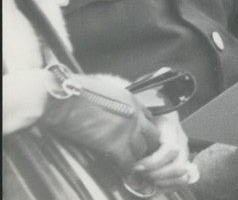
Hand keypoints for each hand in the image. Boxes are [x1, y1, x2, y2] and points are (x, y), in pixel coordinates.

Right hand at [40, 73, 159, 172]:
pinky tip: (121, 169)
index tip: (138, 136)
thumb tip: (110, 107)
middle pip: (151, 135)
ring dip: (136, 157)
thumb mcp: (106, 89)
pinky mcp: (115, 144)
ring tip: (128, 162)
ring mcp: (128, 130)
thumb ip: (115, 101)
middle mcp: (135, 114)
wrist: (64, 100)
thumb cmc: (76, 92)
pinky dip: (125, 167)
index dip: (144, 129)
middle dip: (146, 144)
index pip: (149, 118)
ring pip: (142, 150)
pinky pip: (128, 161)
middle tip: (136, 152)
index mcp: (132, 100)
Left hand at [130, 112, 193, 191]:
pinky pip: (182, 181)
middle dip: (158, 175)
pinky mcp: (183, 161)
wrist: (159, 114)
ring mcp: (184, 152)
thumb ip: (137, 138)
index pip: (170, 150)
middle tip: (142, 175)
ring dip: (164, 183)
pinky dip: (168, 186)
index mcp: (171, 129)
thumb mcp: (141, 123)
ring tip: (149, 181)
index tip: (137, 167)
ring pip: (183, 176)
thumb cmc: (147, 120)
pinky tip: (155, 184)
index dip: (154, 162)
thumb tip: (130, 162)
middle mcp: (182, 142)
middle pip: (179, 166)